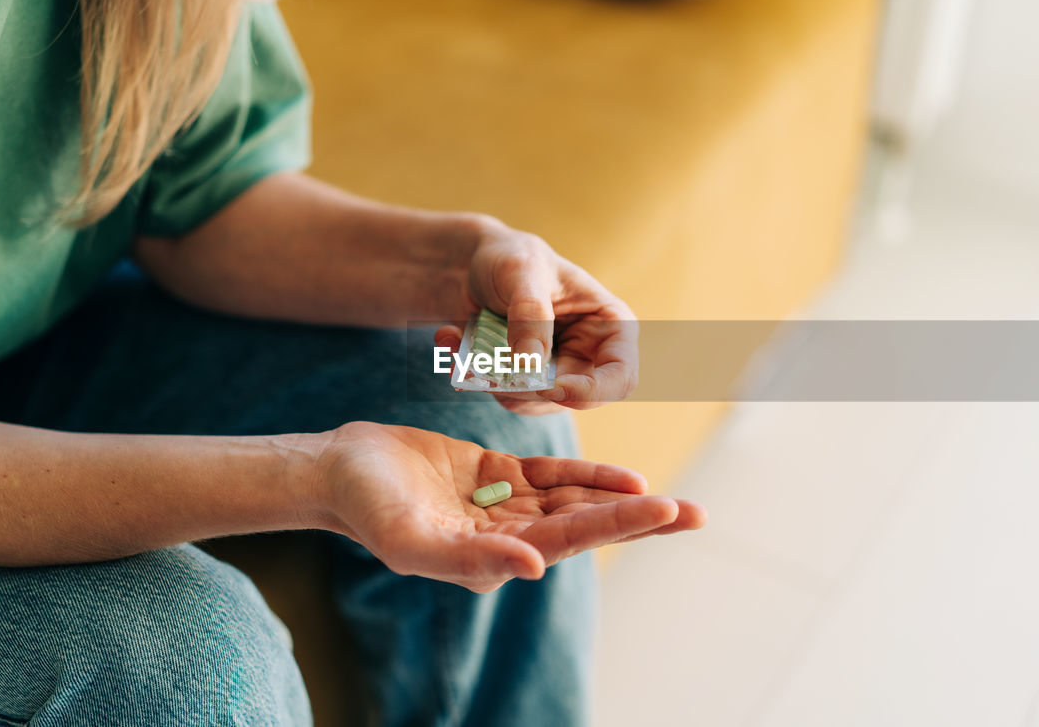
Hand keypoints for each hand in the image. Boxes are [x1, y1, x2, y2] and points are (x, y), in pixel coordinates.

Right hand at [315, 422, 705, 592]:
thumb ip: (471, 560)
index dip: (618, 523)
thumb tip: (535, 568)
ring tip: (677, 503)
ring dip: (625, 498)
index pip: (568, 541)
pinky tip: (626, 476)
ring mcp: (506, 507)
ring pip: (577, 503)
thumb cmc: (367, 508)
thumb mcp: (411, 538)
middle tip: (698, 515)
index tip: (663, 508)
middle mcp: (508, 538)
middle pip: (587, 527)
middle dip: (641, 521)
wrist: (340, 470)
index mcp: (493, 558)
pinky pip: (554, 477)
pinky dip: (589, 475)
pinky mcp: (499, 477)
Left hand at [435, 216, 638, 414]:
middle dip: (528, 388)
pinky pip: (507, 397)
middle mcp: (591, 355)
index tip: (549, 387)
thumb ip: (529, 313)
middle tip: (488, 367)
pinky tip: (456, 341)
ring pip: (536, 404)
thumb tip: (531, 365)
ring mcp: (559, 372)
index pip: (621, 377)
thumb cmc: (511, 257)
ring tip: (467, 344)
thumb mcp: (521, 271)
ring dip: (496, 382)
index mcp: (611, 326)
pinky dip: (477, 378)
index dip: (591, 391)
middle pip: (574, 399)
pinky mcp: (527, 381)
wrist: (474, 264)